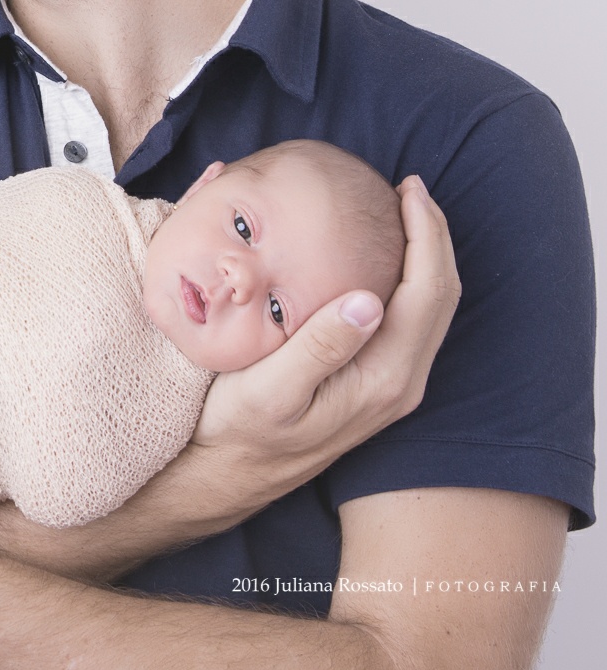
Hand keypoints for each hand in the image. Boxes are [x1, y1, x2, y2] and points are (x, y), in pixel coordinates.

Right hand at [190, 176, 459, 504]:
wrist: (230, 479)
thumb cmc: (240, 432)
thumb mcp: (271, 390)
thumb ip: (320, 347)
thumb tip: (369, 300)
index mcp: (382, 379)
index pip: (426, 292)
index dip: (426, 235)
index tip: (407, 191)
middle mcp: (399, 385)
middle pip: (438, 297)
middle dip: (432, 237)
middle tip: (407, 190)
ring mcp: (390, 389)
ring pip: (427, 310)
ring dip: (422, 257)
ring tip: (399, 214)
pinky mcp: (374, 387)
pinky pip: (408, 322)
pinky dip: (405, 281)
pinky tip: (376, 261)